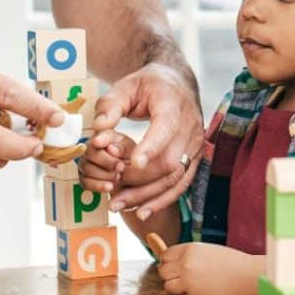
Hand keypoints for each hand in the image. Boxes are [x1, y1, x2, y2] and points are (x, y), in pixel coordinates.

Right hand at [77, 129, 135, 194]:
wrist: (130, 175)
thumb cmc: (130, 157)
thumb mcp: (131, 150)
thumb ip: (123, 148)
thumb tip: (112, 149)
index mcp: (104, 136)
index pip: (99, 135)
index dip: (100, 139)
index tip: (103, 144)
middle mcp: (91, 148)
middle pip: (90, 153)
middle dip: (106, 161)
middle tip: (121, 167)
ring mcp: (85, 163)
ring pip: (87, 168)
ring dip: (104, 174)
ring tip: (118, 177)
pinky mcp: (85, 178)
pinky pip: (86, 182)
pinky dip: (98, 186)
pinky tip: (109, 187)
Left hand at [91, 63, 204, 218]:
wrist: (177, 82)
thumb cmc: (148, 85)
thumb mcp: (126, 86)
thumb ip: (109, 107)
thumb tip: (98, 134)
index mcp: (173, 105)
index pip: (166, 128)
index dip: (151, 147)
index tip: (133, 164)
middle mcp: (190, 126)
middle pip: (169, 161)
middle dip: (139, 181)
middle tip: (111, 194)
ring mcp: (196, 144)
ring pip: (176, 177)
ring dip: (148, 196)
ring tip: (119, 206)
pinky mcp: (195, 156)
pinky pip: (182, 183)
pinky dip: (163, 200)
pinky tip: (143, 212)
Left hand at [157, 243, 257, 294]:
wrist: (244, 275)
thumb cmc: (228, 261)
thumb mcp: (205, 250)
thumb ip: (187, 255)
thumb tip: (167, 261)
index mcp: (189, 250)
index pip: (165, 256)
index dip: (168, 261)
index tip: (173, 264)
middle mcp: (186, 265)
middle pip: (163, 271)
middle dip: (170, 273)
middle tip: (181, 274)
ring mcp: (188, 282)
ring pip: (168, 286)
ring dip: (175, 285)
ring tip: (190, 282)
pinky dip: (186, 294)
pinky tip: (200, 289)